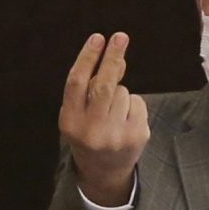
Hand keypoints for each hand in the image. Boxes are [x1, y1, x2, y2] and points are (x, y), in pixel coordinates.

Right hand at [61, 32, 149, 207]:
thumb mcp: (80, 112)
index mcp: (70, 122)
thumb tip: (118, 58)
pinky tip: (125, 119)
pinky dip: (133, 104)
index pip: (77, 83)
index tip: (98, 38)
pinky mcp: (136, 136)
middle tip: (121, 37)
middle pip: (104, 85)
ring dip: (120, 93)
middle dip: (113, 58)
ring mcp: (116, 135)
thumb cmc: (88, 132)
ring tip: (113, 112)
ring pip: (123, 92)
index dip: (87, 58)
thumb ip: (92, 86)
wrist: (103, 172)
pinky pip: (137, 103)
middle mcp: (91, 130)